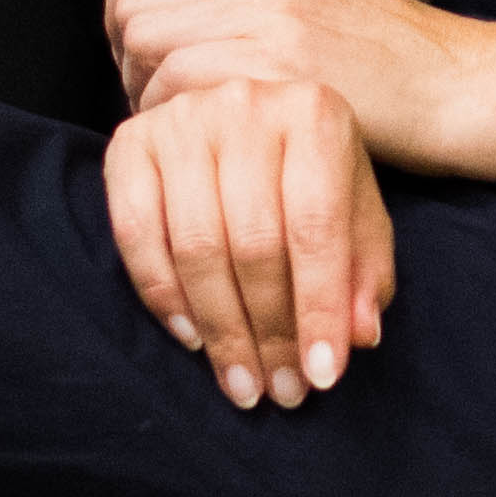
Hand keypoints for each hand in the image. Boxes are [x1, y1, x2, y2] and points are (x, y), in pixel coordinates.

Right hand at [105, 75, 396, 406]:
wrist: (243, 114)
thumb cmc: (308, 172)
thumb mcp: (354, 208)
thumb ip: (365, 268)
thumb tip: (360, 335)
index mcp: (313, 113)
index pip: (317, 227)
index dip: (319, 308)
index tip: (322, 377)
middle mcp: (245, 105)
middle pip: (253, 243)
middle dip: (269, 332)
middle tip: (280, 391)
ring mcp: (181, 120)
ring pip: (196, 247)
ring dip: (219, 330)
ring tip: (241, 382)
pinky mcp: (130, 141)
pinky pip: (137, 235)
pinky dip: (162, 296)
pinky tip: (192, 337)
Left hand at [108, 0, 479, 156]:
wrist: (449, 85)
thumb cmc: (376, 57)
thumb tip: (147, 17)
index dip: (122, 12)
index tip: (141, 57)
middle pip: (133, 5)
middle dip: (129, 61)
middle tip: (159, 102)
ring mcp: (266, 8)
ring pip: (147, 44)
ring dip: (149, 94)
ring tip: (184, 124)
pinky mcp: (274, 62)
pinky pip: (176, 85)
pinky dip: (175, 119)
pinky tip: (207, 137)